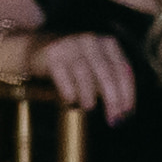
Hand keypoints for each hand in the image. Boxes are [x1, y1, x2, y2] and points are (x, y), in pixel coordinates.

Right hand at [27, 27, 142, 120]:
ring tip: (89, 108)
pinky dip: (69, 91)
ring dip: (89, 96)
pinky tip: (70, 101)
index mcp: (108, 43)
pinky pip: (63, 76)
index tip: (126, 113)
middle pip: (107, 74)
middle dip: (112, 99)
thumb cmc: (72, 64)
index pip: (123, 70)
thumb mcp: (95, 65)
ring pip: (85, 74)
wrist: (35, 48)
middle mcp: (91, 41)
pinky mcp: (51, 54)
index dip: (127, 94)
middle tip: (112, 119)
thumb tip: (123, 112)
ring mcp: (70, 46)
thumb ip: (110, 81)